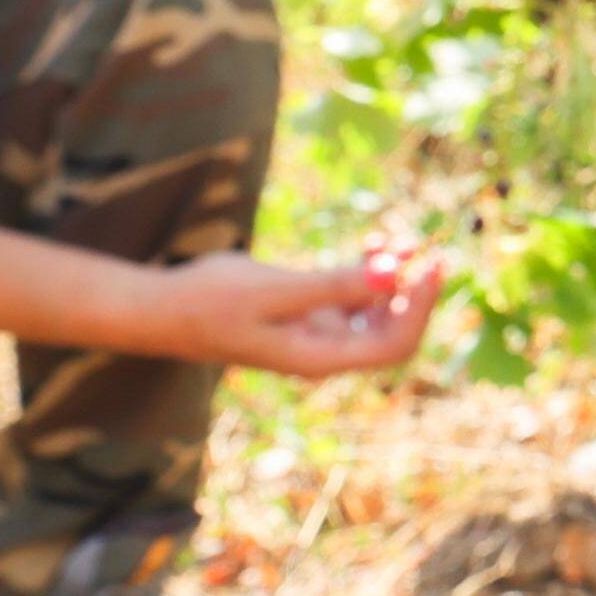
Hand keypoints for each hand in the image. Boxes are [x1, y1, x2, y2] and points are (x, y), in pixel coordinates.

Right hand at [151, 246, 444, 376]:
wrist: (164, 308)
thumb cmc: (210, 301)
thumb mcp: (276, 289)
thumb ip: (333, 285)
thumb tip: (391, 275)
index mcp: (320, 357)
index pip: (393, 344)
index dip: (420, 308)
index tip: (431, 265)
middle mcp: (324, 352)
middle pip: (392, 332)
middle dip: (414, 292)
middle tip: (430, 249)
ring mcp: (315, 335)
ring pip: (374, 312)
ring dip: (393, 278)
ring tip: (403, 237)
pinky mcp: (303, 315)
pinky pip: (351, 298)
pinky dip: (366, 273)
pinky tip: (373, 242)